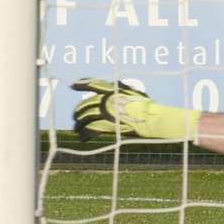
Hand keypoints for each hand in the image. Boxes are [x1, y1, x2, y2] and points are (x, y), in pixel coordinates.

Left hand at [71, 77, 197, 141]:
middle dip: (78, 111)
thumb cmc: (147, 106)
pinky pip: (90, 129)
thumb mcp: (135, 92)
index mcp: (113, 90)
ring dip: (79, 124)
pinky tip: (82, 138)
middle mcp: (106, 99)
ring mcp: (105, 112)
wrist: (151, 118)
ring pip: (85, 117)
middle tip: (75, 116)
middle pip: (86, 104)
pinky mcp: (106, 125)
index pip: (93, 84)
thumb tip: (120, 87)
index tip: (72, 85)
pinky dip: (84, 134)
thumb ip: (124, 89)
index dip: (81, 84)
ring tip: (77, 128)